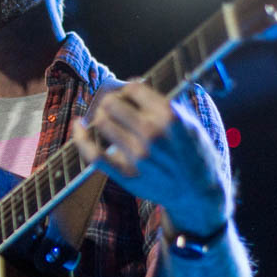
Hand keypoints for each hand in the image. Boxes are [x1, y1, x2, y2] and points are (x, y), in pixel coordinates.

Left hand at [72, 82, 228, 233]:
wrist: (198, 193)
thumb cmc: (195, 153)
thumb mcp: (190, 121)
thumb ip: (164, 102)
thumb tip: (134, 84)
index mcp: (170, 116)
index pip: (133, 89)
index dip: (129, 89)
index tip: (130, 95)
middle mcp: (152, 134)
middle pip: (113, 103)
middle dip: (112, 101)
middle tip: (116, 107)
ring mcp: (138, 156)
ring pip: (102, 122)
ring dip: (101, 116)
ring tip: (106, 119)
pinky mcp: (126, 175)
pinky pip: (94, 154)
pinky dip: (81, 137)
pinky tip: (78, 126)